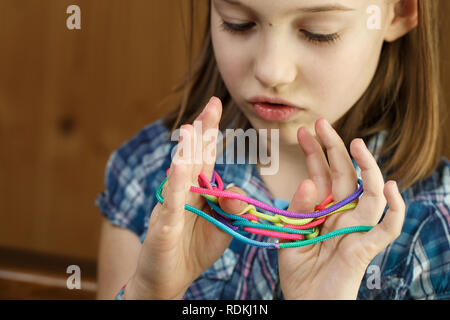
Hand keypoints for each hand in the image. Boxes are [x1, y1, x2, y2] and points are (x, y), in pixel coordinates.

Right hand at [125, 97, 247, 299]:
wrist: (170, 279)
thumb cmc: (195, 249)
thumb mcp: (222, 227)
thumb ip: (232, 208)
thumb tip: (238, 192)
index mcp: (197, 189)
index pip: (204, 155)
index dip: (209, 131)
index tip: (216, 104)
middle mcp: (182, 192)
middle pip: (192, 157)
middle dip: (201, 131)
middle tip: (212, 105)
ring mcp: (171, 207)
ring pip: (179, 175)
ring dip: (185, 152)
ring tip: (192, 130)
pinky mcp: (164, 227)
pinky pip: (171, 204)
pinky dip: (175, 186)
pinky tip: (178, 167)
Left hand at [278, 118, 405, 299]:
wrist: (307, 303)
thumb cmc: (299, 272)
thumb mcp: (290, 236)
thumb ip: (298, 211)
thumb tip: (308, 182)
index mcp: (323, 210)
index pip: (321, 174)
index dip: (313, 152)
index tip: (303, 131)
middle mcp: (342, 214)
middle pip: (343, 175)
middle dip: (334, 148)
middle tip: (322, 123)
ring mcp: (356, 229)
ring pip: (369, 195)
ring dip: (366, 169)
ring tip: (356, 144)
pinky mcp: (365, 248)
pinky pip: (386, 229)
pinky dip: (393, 210)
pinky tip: (390, 188)